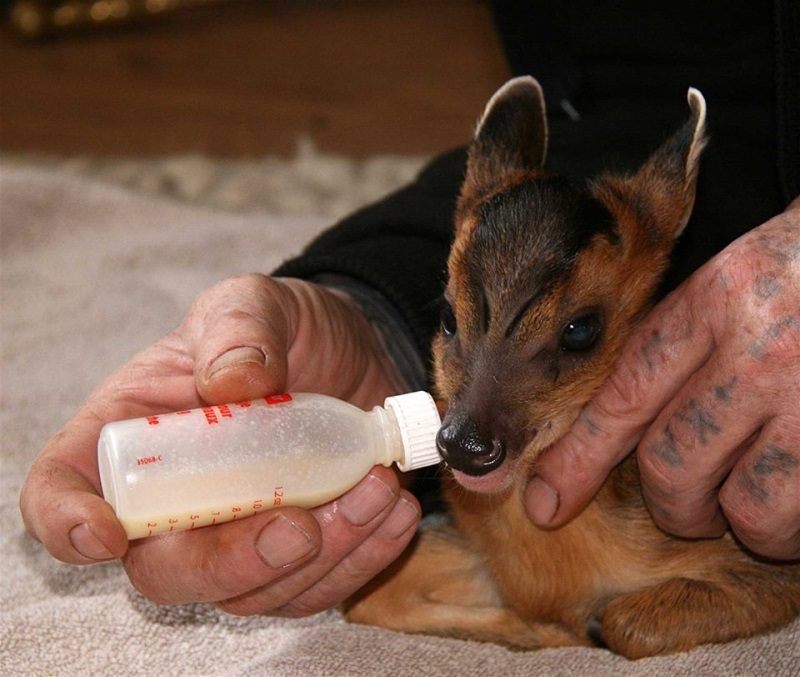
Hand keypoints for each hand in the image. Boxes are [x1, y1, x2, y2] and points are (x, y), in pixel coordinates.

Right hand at [20, 275, 420, 615]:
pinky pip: (314, 586)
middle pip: (165, 570)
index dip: (67, 521)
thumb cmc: (285, 329)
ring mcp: (237, 532)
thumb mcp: (257, 302)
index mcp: (133, 434)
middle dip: (230, 562)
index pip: (62, 490)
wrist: (352, 352)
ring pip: (251, 590)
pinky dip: (359, 559)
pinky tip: (393, 512)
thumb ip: (239, 327)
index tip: (107, 532)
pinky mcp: (298, 550)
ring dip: (319, 557)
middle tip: (299, 526)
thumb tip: (233, 379)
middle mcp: (176, 498)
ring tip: (375, 490)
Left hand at [524, 198, 799, 559]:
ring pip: (746, 508)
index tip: (545, 501)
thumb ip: (688, 336)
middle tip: (689, 510)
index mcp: (716, 300)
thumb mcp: (743, 277)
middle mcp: (760, 349)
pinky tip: (797, 497)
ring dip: (744, 524)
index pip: (622, 395)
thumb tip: (630, 414)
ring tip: (754, 508)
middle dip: (674, 506)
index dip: (577, 460)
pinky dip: (792, 525)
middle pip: (672, 464)